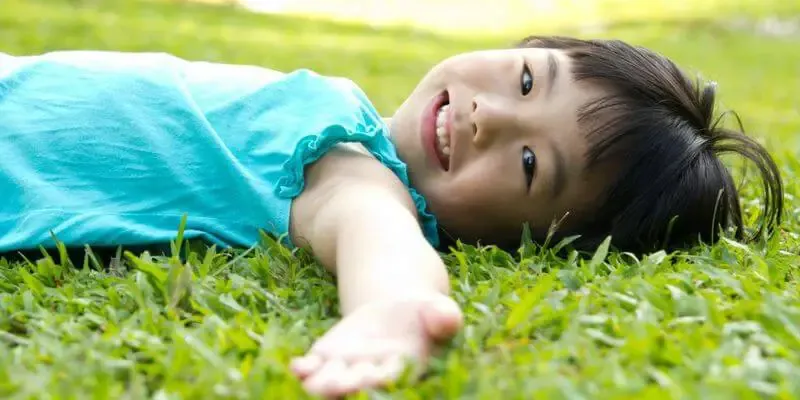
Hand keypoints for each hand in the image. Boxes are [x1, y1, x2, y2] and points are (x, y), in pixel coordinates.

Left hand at [290, 294, 462, 396]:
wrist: (397, 315)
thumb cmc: (424, 316)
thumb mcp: (438, 311)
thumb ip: (443, 317)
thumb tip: (447, 315)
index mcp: (404, 367)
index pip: (392, 377)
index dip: (381, 380)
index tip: (371, 377)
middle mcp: (372, 374)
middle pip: (358, 384)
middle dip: (347, 385)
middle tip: (336, 384)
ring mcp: (347, 368)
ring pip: (331, 380)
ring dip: (320, 384)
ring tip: (309, 380)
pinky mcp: (329, 357)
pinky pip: (313, 367)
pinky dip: (304, 369)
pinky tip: (296, 366)